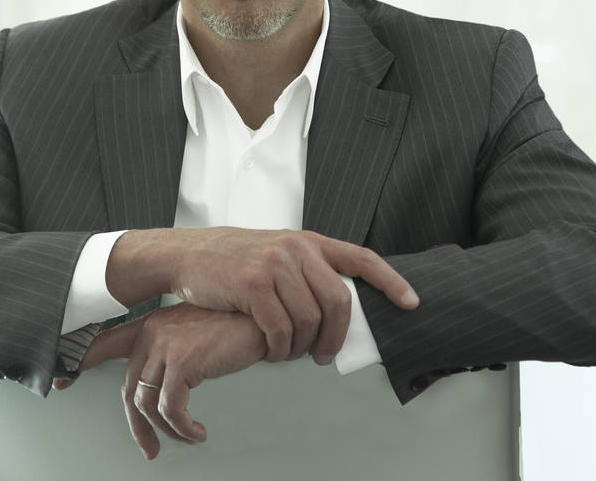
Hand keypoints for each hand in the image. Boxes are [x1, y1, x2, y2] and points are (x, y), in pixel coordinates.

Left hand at [76, 303, 264, 460]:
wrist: (264, 316)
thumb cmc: (236, 325)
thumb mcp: (195, 333)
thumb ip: (172, 350)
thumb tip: (161, 386)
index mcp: (152, 324)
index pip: (104, 342)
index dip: (78, 362)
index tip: (60, 381)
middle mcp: (152, 331)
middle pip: (129, 388)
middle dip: (137, 426)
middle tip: (149, 448)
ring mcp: (165, 344)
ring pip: (147, 403)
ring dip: (167, 430)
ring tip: (187, 436)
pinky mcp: (183, 360)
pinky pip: (171, 408)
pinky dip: (183, 427)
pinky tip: (197, 431)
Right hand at [107, 227, 418, 362]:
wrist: (184, 254)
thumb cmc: (230, 261)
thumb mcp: (273, 252)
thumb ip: (304, 269)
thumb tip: (337, 304)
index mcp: (306, 240)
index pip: (361, 258)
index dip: (391, 281)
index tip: (411, 303)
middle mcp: (296, 247)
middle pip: (339, 302)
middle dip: (336, 337)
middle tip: (323, 356)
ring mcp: (275, 264)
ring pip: (309, 321)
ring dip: (300, 347)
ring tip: (286, 353)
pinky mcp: (253, 284)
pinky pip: (280, 330)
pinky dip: (278, 348)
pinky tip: (269, 349)